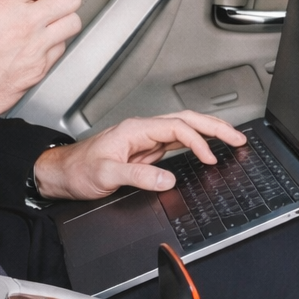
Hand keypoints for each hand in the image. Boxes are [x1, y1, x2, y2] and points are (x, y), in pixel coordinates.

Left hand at [31, 111, 246, 200]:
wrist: (60, 173)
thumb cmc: (77, 170)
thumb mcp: (106, 174)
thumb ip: (138, 175)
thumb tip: (168, 177)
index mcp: (136, 129)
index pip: (176, 127)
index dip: (197, 141)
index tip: (210, 158)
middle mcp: (142, 131)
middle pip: (186, 121)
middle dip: (214, 127)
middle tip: (238, 137)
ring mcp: (144, 140)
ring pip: (183, 129)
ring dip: (208, 133)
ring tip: (231, 139)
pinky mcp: (144, 151)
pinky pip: (175, 142)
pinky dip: (195, 144)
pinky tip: (205, 149)